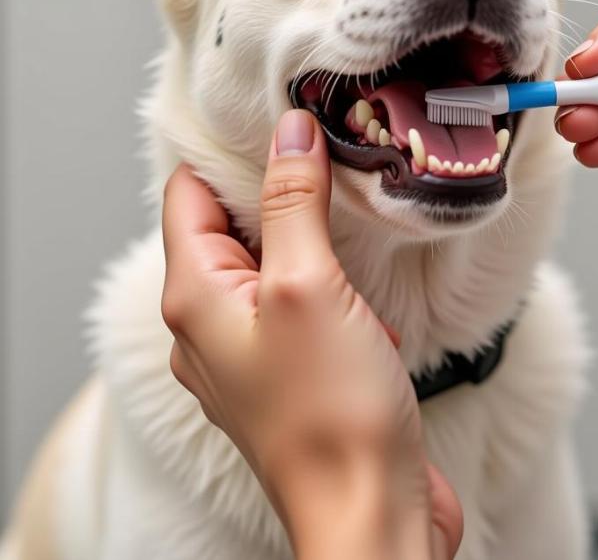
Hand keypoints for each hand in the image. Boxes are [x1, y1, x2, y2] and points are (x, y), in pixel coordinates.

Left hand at [161, 109, 461, 559]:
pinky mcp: (293, 373)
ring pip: (273, 265)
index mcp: (195, 297)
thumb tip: (288, 131)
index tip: (279, 121)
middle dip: (279, 193)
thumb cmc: (333, 412)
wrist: (371, 512)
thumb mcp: (308, 285)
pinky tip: (368, 309)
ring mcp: (252, 352)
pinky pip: (302, 307)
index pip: (190, 196)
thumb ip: (292, 202)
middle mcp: (211, 325)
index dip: (229, 153)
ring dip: (314, 243)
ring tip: (355, 229)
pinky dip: (332, 291)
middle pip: (231, 226)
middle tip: (329, 158)